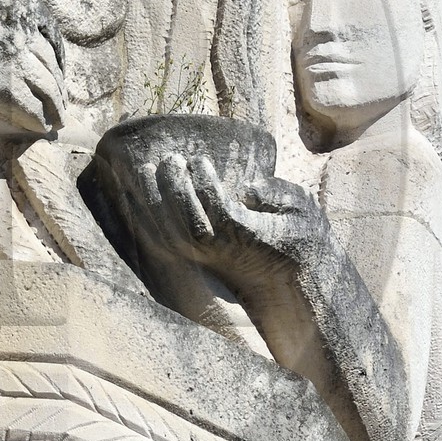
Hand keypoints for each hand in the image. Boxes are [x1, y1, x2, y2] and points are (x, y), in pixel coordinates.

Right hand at [0, 0, 66, 136]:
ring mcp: (14, 54)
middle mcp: (23, 25)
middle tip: (63, 99)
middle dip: (59, 81)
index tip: (58, 61)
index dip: (55, 49)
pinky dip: (38, 118)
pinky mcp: (0, 82)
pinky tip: (41, 127)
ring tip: (57, 119)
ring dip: (55, 104)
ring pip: (47, 85)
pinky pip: (28, 105)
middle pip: (51, 60)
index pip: (47, 27)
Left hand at [148, 148, 322, 275]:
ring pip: (171, 236)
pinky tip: (138, 196)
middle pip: (188, 224)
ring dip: (153, 202)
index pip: (218, 211)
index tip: (199, 160)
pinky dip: (147, 221)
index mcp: (250, 237)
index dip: (204, 185)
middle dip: (174, 189)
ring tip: (146, 169)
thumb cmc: (301, 237)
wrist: (295, 282)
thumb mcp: (302, 210)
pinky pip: (165, 244)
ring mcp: (208, 259)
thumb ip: (278, 195)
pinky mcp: (197, 260)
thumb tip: (246, 190)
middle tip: (171, 158)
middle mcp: (225, 252)